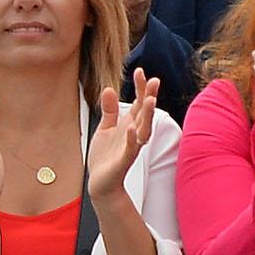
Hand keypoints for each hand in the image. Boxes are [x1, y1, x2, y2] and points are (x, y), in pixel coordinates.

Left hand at [85, 70, 164, 205]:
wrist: (101, 183)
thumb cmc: (106, 157)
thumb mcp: (105, 128)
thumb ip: (109, 110)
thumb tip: (110, 88)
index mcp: (129, 124)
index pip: (138, 102)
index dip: (140, 88)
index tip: (141, 71)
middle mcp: (133, 133)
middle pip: (144, 112)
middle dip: (149, 97)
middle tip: (154, 81)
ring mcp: (130, 146)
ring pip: (143, 129)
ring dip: (147, 115)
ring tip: (149, 99)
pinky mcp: (123, 160)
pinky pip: (130, 148)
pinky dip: (132, 138)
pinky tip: (131, 128)